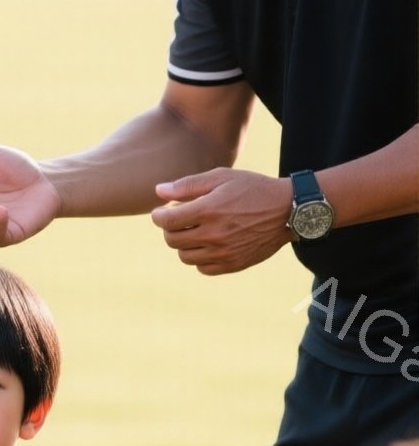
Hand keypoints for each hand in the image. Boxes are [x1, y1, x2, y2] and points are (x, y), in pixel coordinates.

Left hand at [151, 168, 292, 274]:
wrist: (287, 210)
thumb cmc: (252, 189)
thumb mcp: (221, 177)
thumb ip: (187, 185)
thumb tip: (158, 192)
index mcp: (208, 210)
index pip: (166, 221)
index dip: (159, 216)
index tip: (162, 212)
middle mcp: (214, 234)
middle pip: (172, 240)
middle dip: (171, 229)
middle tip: (180, 220)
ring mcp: (224, 252)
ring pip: (185, 256)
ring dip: (184, 244)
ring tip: (194, 231)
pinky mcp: (233, 264)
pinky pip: (203, 268)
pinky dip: (200, 257)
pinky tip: (208, 244)